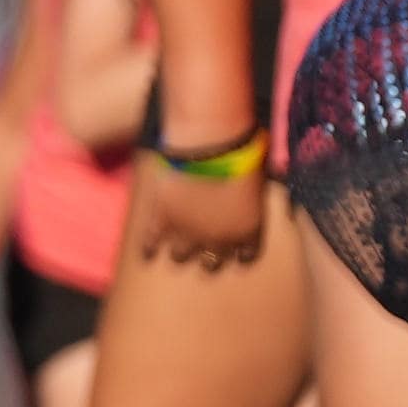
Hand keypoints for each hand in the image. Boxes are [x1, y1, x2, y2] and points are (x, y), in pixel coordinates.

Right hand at [130, 151, 274, 272]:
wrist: (210, 145)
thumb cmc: (242, 153)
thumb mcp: (259, 178)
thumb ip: (252, 194)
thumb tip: (255, 188)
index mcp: (247, 230)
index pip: (246, 255)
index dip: (240, 252)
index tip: (236, 250)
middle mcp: (219, 239)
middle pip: (212, 261)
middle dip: (209, 255)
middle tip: (204, 249)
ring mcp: (188, 233)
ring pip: (180, 255)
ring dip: (180, 251)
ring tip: (176, 248)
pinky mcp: (162, 220)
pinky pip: (152, 242)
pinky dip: (150, 247)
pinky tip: (148, 251)